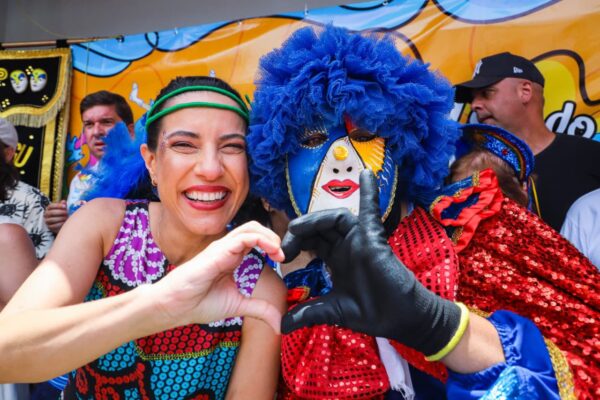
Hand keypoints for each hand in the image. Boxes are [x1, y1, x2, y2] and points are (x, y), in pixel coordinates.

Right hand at [44, 201, 67, 233]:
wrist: (61, 224)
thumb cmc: (62, 214)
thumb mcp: (62, 209)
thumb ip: (63, 205)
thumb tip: (64, 201)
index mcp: (49, 208)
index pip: (51, 206)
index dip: (58, 206)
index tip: (65, 206)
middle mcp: (46, 214)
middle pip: (51, 212)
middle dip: (60, 212)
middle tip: (66, 212)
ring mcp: (47, 221)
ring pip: (52, 219)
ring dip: (60, 218)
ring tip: (66, 218)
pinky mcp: (49, 227)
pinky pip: (54, 226)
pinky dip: (60, 224)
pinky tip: (64, 222)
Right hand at [152, 221, 284, 332]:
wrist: (174, 307)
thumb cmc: (198, 302)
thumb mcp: (238, 306)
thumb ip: (259, 309)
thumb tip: (279, 323)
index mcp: (232, 257)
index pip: (255, 239)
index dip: (272, 245)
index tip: (282, 259)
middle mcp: (227, 249)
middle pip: (254, 228)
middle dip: (273, 236)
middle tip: (282, 254)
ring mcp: (222, 248)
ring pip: (249, 228)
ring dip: (269, 236)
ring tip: (278, 251)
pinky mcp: (217, 252)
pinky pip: (241, 238)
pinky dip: (260, 240)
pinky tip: (270, 251)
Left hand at [281, 170, 461, 355]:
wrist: (398, 318)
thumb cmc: (371, 312)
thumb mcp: (332, 311)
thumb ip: (308, 313)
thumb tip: (282, 325)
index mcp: (336, 258)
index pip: (311, 241)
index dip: (295, 243)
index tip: (283, 256)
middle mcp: (346, 245)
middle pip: (318, 227)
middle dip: (299, 232)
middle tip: (285, 246)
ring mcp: (360, 239)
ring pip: (334, 218)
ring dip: (315, 219)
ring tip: (298, 228)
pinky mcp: (373, 237)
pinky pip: (371, 211)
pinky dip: (370, 192)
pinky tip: (367, 174)